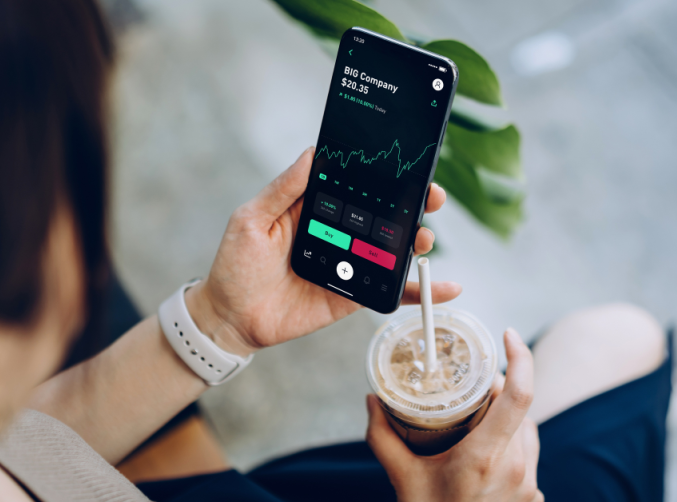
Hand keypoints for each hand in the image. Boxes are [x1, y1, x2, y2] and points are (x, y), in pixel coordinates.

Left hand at [186, 147, 461, 355]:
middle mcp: (339, 232)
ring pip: (394, 249)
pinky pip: (392, 290)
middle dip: (415, 203)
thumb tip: (312, 154)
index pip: (358, 185)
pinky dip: (421, 291)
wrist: (230, 318)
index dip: (384, 174)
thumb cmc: (235, 265)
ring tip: (425, 239)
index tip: (408, 164)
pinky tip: (447, 288)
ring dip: (418, 241)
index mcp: (316, 207)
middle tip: (432, 198)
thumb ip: (283, 190)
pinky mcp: (354, 294)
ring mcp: (350, 263)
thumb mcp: (252, 219)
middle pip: (386, 213)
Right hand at [366, 329, 543, 501]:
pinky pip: (527, 455)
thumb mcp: (400, 478)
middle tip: (471, 384)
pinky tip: (484, 450)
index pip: (518, 395)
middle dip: (498, 388)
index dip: (519, 357)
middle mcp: (515, 468)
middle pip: (520, 407)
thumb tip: (373, 399)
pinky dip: (510, 442)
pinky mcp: (532, 497)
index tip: (505, 335)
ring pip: (528, 430)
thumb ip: (383, 435)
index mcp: (485, 458)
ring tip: (476, 415)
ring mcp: (528, 486)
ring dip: (507, 415)